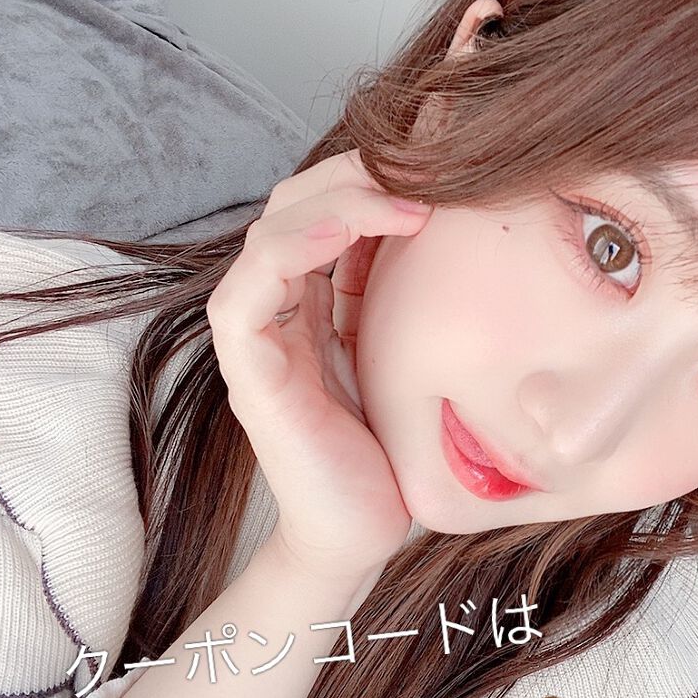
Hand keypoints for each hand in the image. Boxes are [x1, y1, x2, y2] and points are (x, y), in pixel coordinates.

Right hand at [206, 149, 432, 585]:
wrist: (362, 531)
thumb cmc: (390, 447)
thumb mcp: (405, 353)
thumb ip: (401, 298)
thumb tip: (450, 230)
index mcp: (312, 302)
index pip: (320, 211)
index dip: (366, 177)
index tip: (433, 166)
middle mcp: (279, 311)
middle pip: (291, 208)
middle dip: (352, 175)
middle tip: (419, 168)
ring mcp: (259, 342)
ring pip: (269, 236)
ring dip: (333, 201)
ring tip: (402, 199)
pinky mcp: (252, 376)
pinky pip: (248, 296)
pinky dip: (294, 249)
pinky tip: (354, 230)